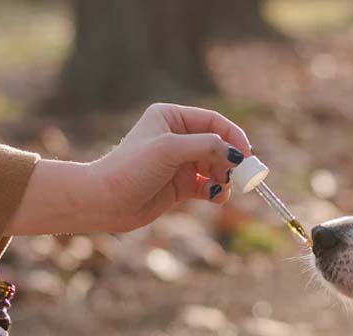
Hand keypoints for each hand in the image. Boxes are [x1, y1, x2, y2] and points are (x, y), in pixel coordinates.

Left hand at [9, 103, 251, 235]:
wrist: (105, 201)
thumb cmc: (131, 168)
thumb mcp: (169, 150)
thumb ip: (206, 147)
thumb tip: (237, 154)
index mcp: (172, 118)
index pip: (214, 122)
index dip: (234, 137)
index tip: (247, 155)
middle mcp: (177, 137)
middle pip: (219, 145)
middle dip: (232, 160)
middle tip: (243, 177)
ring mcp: (180, 163)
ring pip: (216, 167)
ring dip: (226, 177)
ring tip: (223, 188)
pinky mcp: (181, 186)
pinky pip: (209, 186)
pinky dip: (217, 191)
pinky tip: (217, 197)